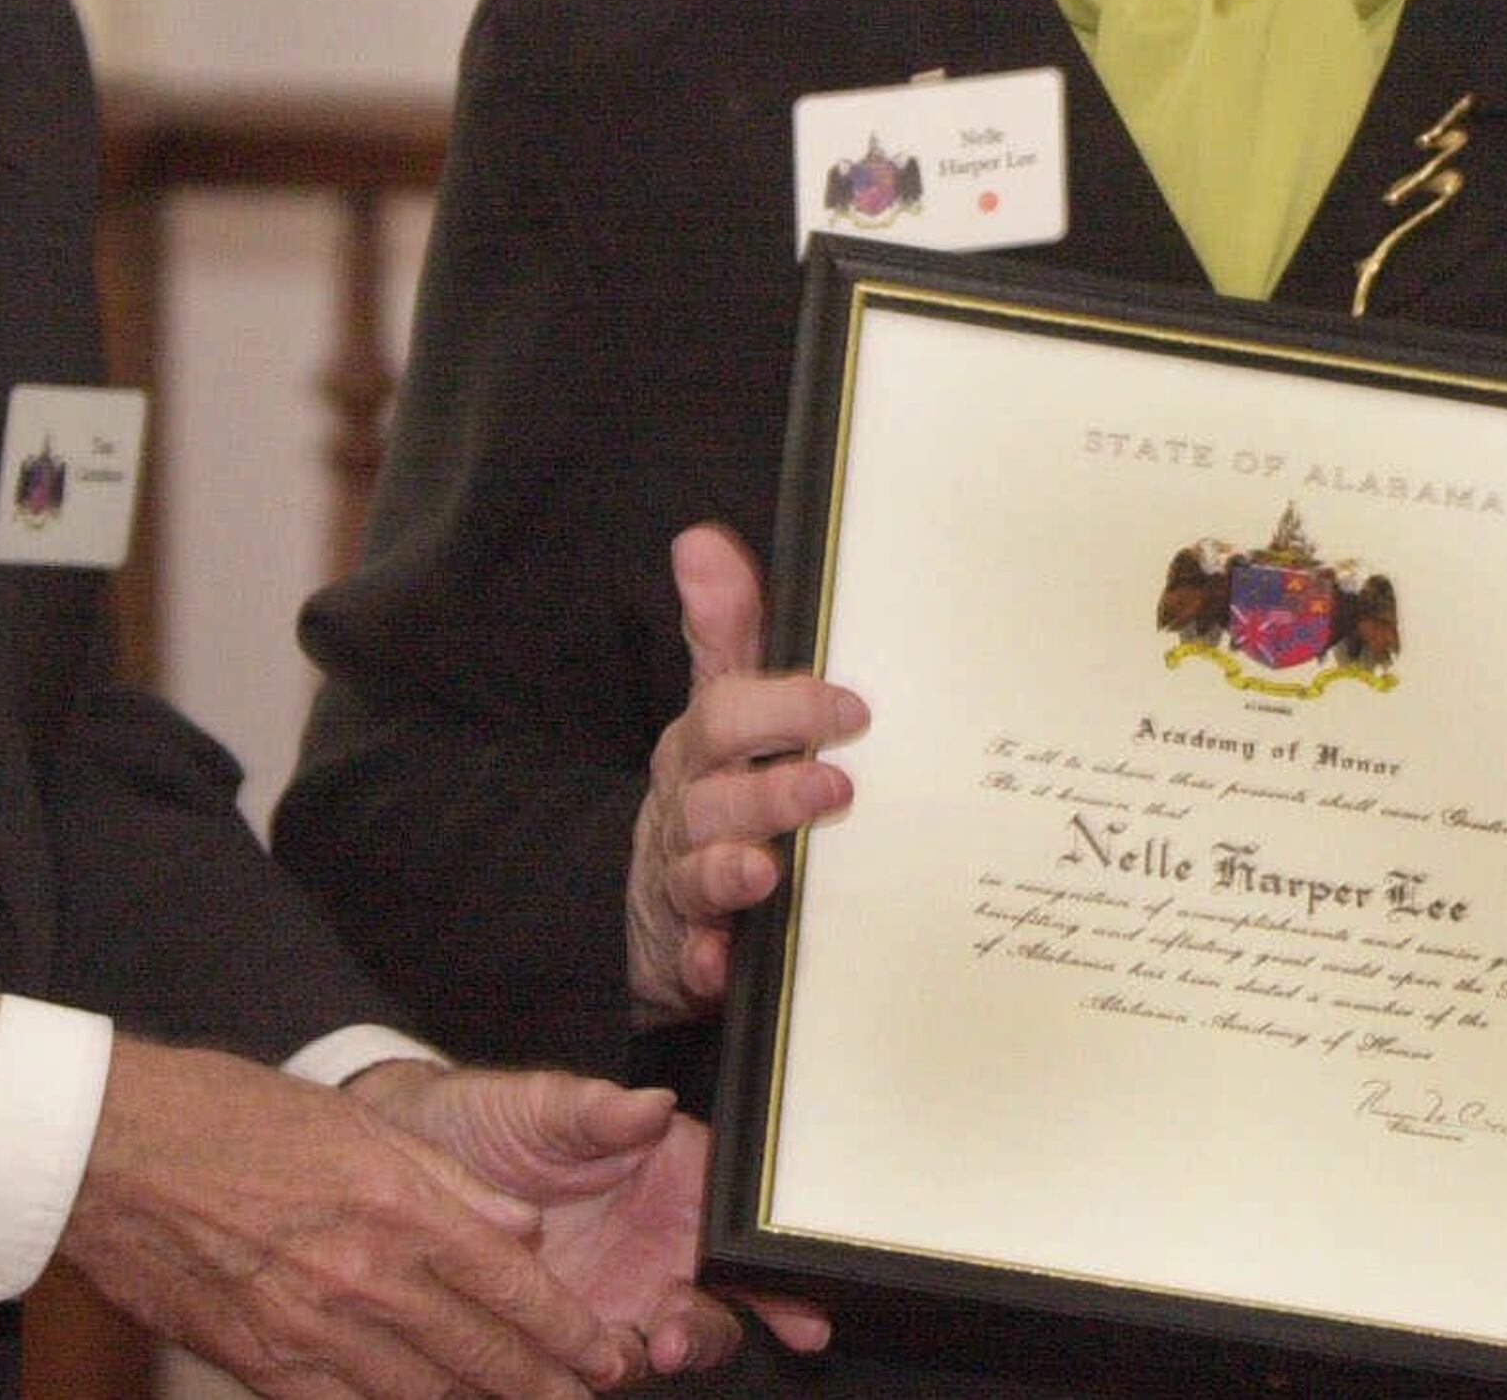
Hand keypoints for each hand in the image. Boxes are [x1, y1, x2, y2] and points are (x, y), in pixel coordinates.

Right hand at [58, 1037, 645, 1397]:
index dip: (564, 1327)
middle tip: (587, 1398)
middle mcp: (361, 1274)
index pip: (507, 1282)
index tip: (604, 1353)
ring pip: (418, 1392)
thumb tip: (520, 1231)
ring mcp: (307, 1328)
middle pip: (474, 1350)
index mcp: (396, 1205)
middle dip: (542, 1383)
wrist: (111, 1150)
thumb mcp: (360, 1127)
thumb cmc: (232, 1117)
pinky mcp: (257, 1361)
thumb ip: (450, 1183)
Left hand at [348, 1063, 832, 1372]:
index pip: (738, 1225)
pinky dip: (587, 1377)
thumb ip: (594, 1111)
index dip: (766, 1268)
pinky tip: (570, 1375)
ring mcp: (615, 1295)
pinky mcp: (560, 1335)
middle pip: (714, 1301)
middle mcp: (657, 1245)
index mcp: (674, 1179)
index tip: (786, 1299)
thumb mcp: (539, 1105)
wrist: (406, 1160)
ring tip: (625, 1353)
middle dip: (711, 1329)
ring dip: (661, 1355)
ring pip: (663, 1343)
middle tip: (680, 1338)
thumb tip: (654, 1104)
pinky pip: (589, 1369)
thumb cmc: (485, 1119)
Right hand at [625, 524, 867, 1023]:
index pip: (730, 711)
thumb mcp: (723, 707)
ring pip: (703, 871)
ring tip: (766, 871)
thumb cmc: (715, 790)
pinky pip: (691, 959)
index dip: (786, 705)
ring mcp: (684, 881)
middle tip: (834, 784)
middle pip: (718, 793)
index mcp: (705, 746)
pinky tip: (720, 967)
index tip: (851, 705)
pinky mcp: (687, 951)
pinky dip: (704, 961)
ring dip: (732, 869)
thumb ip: (726, 630)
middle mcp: (691, 808)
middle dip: (770, 788)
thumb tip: (701, 539)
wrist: (655, 909)